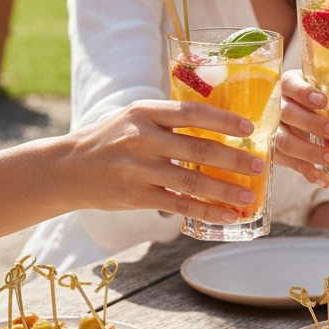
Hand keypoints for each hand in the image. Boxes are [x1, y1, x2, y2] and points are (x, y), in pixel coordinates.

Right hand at [66, 99, 265, 222]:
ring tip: (250, 196)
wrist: (68, 169)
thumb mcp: (135, 118)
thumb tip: (222, 126)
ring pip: (191, 181)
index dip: (223, 120)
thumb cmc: (112, 140)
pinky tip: (227, 216)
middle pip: (197, 149)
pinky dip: (206, 212)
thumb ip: (171, 120)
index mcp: (145, 112)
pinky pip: (178, 205)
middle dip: (233, 159)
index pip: (191, 112)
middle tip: (260, 165)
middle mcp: (142, 139)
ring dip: (225, 190)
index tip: (249, 127)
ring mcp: (138, 169)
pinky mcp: (135, 196)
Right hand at [275, 71, 328, 188]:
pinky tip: (325, 179)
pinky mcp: (275, 151)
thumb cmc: (320, 101)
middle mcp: (278, 106)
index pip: (290, 84)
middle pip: (287, 113)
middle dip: (312, 124)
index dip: (303, 92)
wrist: (295, 116)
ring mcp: (274, 129)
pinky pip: (289, 164)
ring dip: (310, 151)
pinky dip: (307, 172)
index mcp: (291, 85)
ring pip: (284, 141)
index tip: (323, 101)